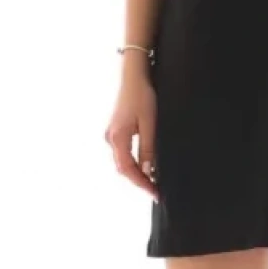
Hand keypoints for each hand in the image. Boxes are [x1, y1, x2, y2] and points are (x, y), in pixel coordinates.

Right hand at [105, 64, 159, 199]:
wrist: (134, 75)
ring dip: (137, 172)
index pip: (128, 170)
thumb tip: (148, 171)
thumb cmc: (142, 96)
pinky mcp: (117, 130)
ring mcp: (112, 134)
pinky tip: (146, 164)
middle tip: (156, 190)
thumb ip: (147, 148)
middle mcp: (111, 138)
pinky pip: (124, 152)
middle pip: (123, 167)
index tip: (155, 193)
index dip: (141, 183)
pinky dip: (134, 161)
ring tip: (153, 180)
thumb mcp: (149, 124)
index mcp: (117, 138)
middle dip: (139, 180)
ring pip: (123, 161)